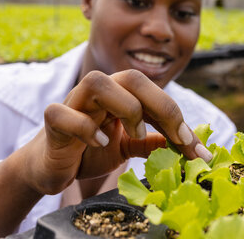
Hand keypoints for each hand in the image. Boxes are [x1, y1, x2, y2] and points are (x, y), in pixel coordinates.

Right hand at [20, 69, 211, 195]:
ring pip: (96, 81)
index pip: (151, 91)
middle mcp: (97, 93)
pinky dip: (84, 128)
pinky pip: (63, 113)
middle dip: (160, 105)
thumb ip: (152, 143)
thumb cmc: (88, 151)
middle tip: (176, 139)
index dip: (176, 116)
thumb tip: (189, 146)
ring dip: (125, 107)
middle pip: (130, 77)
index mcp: (118, 95)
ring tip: (135, 136)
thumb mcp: (126, 148)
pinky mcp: (52, 121)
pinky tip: (100, 144)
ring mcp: (73, 103)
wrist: (49, 167)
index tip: (194, 146)